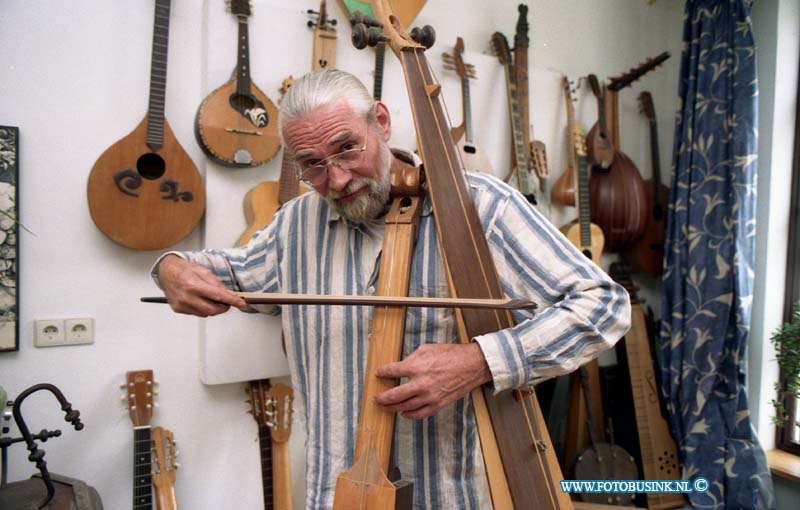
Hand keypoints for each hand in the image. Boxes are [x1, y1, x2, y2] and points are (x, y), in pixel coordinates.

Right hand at [157, 255, 246, 316]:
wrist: (165, 271)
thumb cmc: (183, 269)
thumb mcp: (203, 271)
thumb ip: (216, 284)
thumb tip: (229, 294)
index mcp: (193, 284)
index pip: (217, 296)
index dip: (231, 301)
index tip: (241, 303)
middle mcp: (186, 297)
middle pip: (212, 310)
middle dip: (223, 307)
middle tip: (227, 302)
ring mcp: (181, 305)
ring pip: (205, 313)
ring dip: (213, 308)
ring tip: (210, 297)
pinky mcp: (178, 309)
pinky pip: (196, 313)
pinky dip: (202, 308)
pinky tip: (200, 299)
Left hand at [374, 343, 491, 419]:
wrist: (472, 365)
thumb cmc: (451, 354)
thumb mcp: (427, 348)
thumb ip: (412, 358)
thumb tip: (401, 366)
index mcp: (416, 366)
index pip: (392, 371)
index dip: (382, 373)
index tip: (378, 374)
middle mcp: (421, 384)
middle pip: (394, 395)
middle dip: (382, 398)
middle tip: (376, 398)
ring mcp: (429, 396)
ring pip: (404, 407)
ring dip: (392, 408)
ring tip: (385, 407)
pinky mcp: (438, 404)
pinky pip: (419, 414)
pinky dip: (409, 415)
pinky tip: (403, 413)